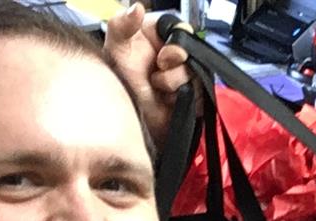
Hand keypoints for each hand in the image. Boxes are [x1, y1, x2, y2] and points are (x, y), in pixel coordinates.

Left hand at [105, 3, 192, 146]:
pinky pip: (200, 93)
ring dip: (172, 83)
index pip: (182, 29)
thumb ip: (122, 24)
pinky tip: (168, 99)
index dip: (175, 41)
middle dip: (172, 63)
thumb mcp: (115, 48)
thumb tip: (137, 8)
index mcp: (160, 36)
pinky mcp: (195, 95)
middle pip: (192, 51)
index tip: (162, 53)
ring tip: (158, 88)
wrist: (129, 115)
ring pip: (195, 73)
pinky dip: (181, 97)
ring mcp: (186, 74)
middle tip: (157, 70)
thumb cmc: (121, 82)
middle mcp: (176, 53)